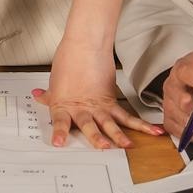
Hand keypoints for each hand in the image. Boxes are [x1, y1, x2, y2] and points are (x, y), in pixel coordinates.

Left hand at [31, 37, 152, 149]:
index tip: (59, 143)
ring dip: (119, 135)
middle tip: (103, 147)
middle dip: (96, 137)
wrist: (85, 44)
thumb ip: (49, 95)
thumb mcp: (55, 82)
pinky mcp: (111, 101)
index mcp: (64, 105)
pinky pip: (126, 116)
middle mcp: (82, 108)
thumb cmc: (69, 60)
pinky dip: (140, 125)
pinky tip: (153, 131)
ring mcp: (98, 105)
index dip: (60, 132)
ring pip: (110, 123)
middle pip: (89, 124)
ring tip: (127, 145)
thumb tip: (38, 96)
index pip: (60, 122)